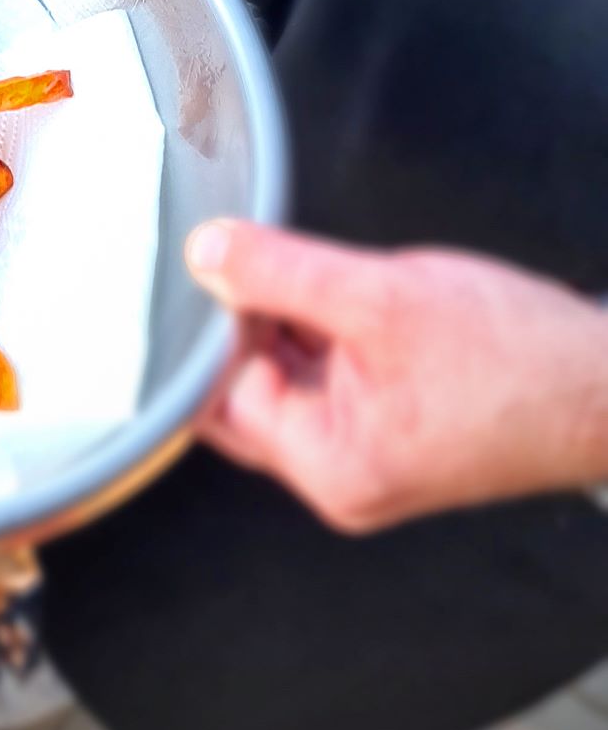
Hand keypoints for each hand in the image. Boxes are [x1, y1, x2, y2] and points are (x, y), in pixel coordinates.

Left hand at [188, 219, 607, 532]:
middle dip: (249, 325)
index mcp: (329, 467)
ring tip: (324, 280)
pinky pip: (331, 379)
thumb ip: (281, 272)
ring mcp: (368, 457)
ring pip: (290, 379)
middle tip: (261, 263)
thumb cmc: (524, 358)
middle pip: (249, 393)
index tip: (216, 269)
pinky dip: (327, 334)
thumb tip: (206, 252)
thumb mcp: (382, 296)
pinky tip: (350, 296)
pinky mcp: (393, 431)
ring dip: (290, 324)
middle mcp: (341, 477)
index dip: (213, 328)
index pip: (220, 396)